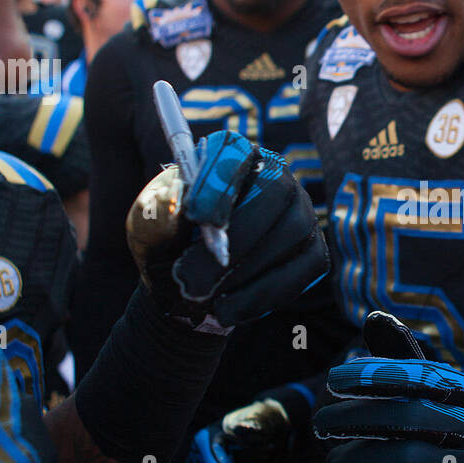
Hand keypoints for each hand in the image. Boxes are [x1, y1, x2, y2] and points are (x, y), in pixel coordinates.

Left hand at [126, 130, 328, 327]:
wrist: (185, 286)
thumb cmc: (168, 246)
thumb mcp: (149, 229)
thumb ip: (160, 215)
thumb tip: (179, 205)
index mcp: (229, 157)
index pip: (234, 151)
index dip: (220, 180)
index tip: (196, 215)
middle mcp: (275, 177)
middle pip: (275, 191)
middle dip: (238, 235)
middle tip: (194, 276)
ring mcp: (301, 214)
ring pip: (292, 233)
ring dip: (246, 271)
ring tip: (203, 299)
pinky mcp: (313, 251)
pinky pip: (303, 269)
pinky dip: (263, 294)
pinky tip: (228, 311)